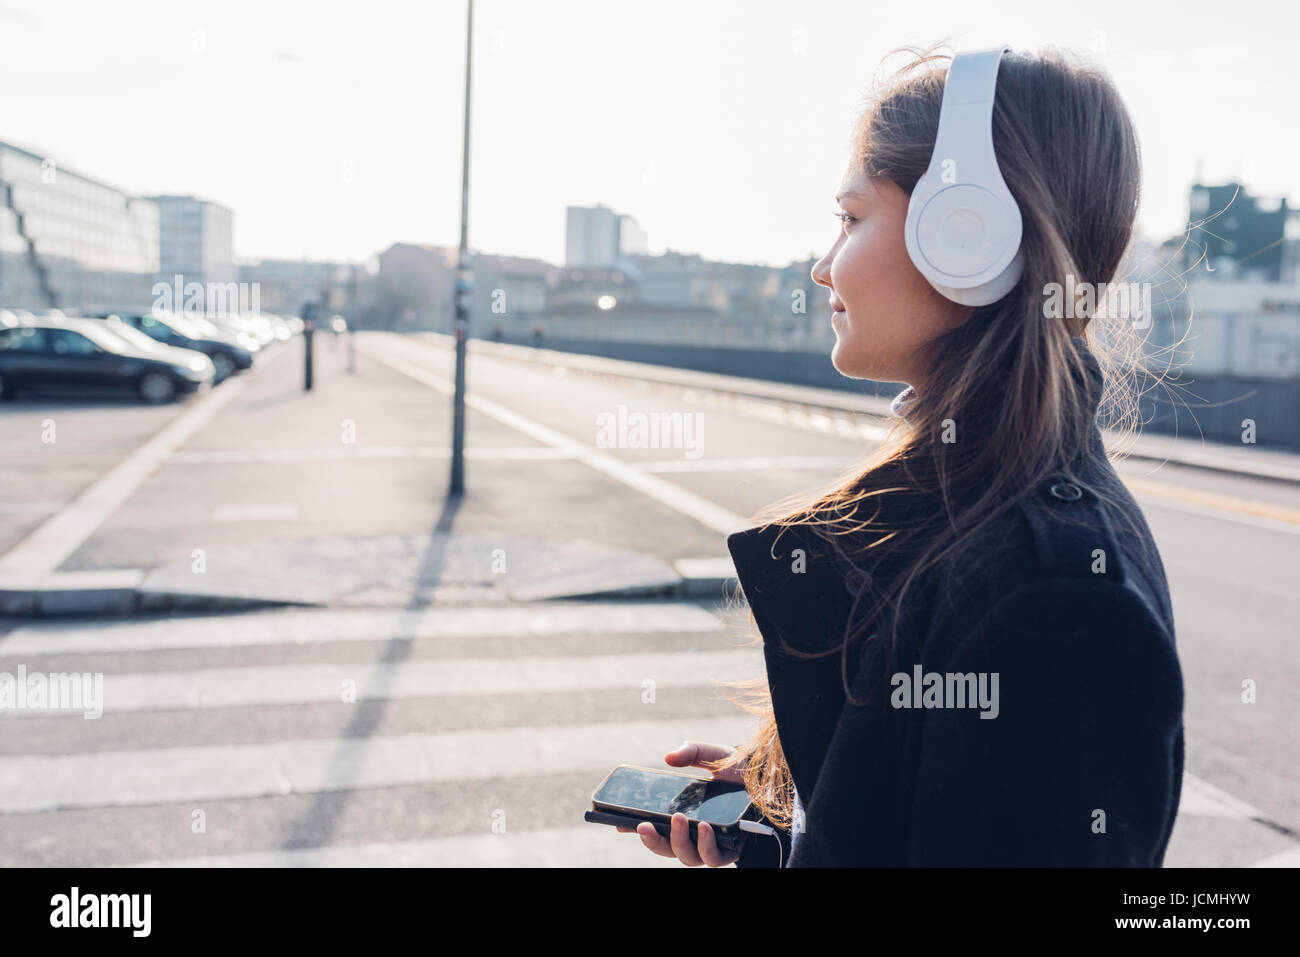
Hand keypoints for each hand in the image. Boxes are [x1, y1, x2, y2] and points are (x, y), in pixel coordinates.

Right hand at [615, 741, 745, 866]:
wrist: (771, 779)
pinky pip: (712, 858)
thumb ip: (690, 752)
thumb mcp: (712, 755)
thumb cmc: (739, 770)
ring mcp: (711, 844)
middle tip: (643, 824)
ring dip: (677, 840)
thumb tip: (668, 758)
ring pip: (685, 857)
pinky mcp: (730, 850)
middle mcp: (694, 834)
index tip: (617, 822)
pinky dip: (704, 845)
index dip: (634, 828)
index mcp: (684, 814)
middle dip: (651, 839)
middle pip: (665, 848)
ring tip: (678, 819)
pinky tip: (704, 829)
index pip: (654, 827)